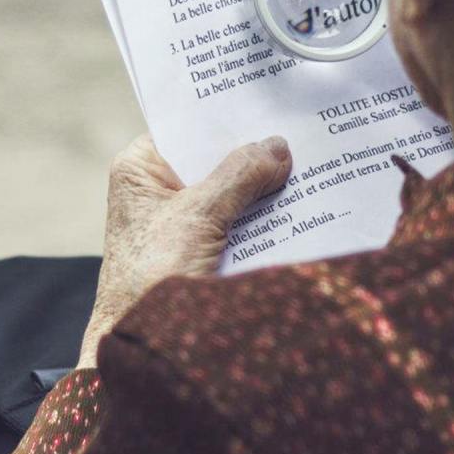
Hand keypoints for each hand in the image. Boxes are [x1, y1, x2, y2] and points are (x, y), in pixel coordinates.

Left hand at [78, 134, 291, 366]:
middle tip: (302, 132)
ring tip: (313, 164)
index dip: (226, 114)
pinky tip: (302, 206)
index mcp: (141, 169)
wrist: (143, 353)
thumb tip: (277, 147)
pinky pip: (239, 223)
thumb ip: (238, 176)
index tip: (270, 99)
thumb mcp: (198, 217)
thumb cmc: (151, 281)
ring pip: (232, 192)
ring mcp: (183, 221)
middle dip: (255, 153)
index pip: (187, 126)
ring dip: (266, 187)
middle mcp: (159, 190)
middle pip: (214, 158)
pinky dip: (266, 217)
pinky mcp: (203, 250)